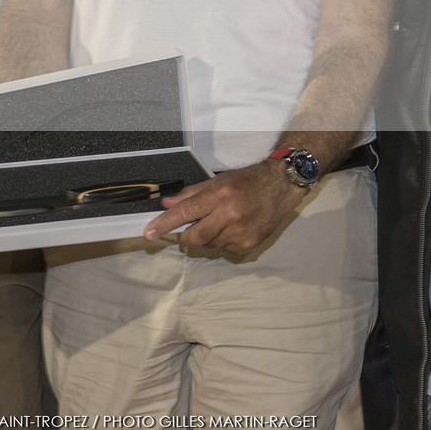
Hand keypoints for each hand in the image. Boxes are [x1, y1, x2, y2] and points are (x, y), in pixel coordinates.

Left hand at [143, 160, 309, 254]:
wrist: (281, 187)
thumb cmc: (248, 181)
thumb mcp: (218, 181)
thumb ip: (190, 195)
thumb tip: (166, 204)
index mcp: (219, 196)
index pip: (185, 213)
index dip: (165, 224)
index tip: (149, 233)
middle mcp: (230, 215)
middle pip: (194, 237)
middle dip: (186, 235)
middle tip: (191, 226)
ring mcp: (240, 233)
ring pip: (209, 245)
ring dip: (208, 236)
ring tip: (223, 220)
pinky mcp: (249, 245)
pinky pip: (224, 249)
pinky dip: (223, 241)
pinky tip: (235, 227)